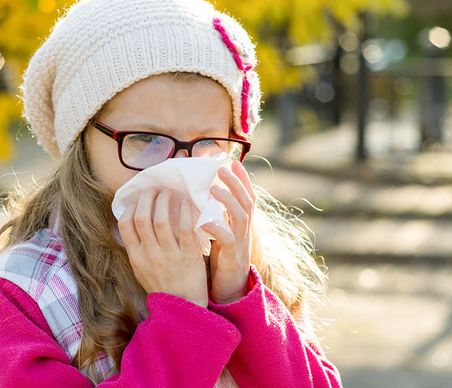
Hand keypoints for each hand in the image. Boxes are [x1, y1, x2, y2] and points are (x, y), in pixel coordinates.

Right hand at [117, 187, 208, 306]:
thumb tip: (132, 222)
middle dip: (147, 198)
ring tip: (169, 192)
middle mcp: (150, 254)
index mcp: (136, 257)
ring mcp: (169, 255)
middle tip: (154, 189)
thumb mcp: (141, 270)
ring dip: (164, 200)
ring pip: (162, 219)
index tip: (138, 199)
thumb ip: (137, 248)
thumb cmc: (163, 286)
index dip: (130, 207)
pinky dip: (184, 211)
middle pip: (142, 217)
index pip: (125, 224)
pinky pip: (184, 228)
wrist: (184, 307)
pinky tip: (186, 202)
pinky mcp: (188, 256)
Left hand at [202, 160, 255, 303]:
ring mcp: (241, 243)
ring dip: (229, 201)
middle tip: (222, 167)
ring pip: (241, 217)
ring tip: (214, 189)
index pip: (246, 195)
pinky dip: (217, 229)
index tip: (232, 161)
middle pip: (247, 201)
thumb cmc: (224, 258)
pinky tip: (204, 221)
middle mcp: (245, 230)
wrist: (232, 290)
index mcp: (242, 223)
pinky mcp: (233, 257)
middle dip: (236, 183)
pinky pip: (228, 241)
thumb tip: (206, 193)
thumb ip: (219, 214)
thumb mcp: (224, 232)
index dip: (241, 179)